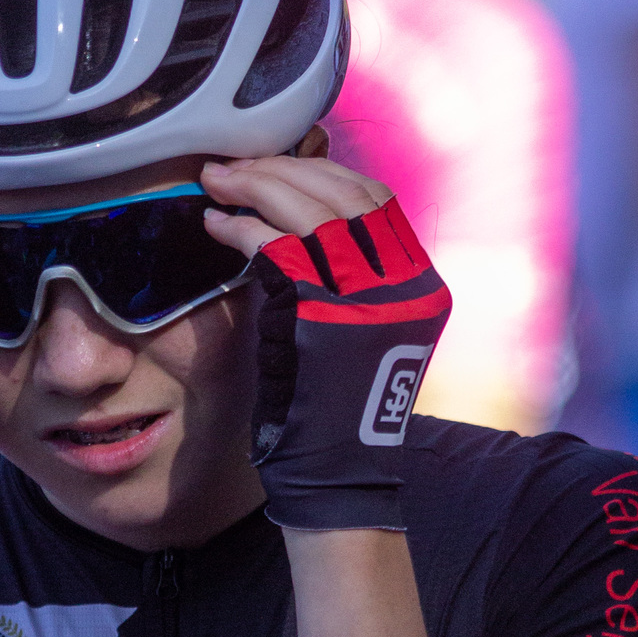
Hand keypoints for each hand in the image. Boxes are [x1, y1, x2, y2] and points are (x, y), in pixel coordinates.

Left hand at [201, 156, 450, 531]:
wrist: (336, 473)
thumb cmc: (333, 404)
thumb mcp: (360, 330)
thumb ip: (348, 275)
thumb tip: (296, 212)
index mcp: (420, 285)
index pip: (376, 200)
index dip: (323, 172)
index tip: (279, 162)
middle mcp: (404, 286)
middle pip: (343, 195)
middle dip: (281, 169)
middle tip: (232, 166)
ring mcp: (369, 301)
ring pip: (310, 213)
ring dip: (255, 188)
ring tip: (217, 184)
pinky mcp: (324, 317)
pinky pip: (278, 250)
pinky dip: (242, 229)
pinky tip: (217, 226)